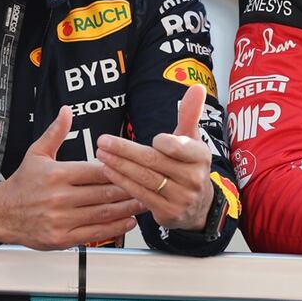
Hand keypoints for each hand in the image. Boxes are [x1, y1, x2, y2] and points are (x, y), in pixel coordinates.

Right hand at [0, 105, 144, 249]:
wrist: (1, 214)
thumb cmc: (22, 183)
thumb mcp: (36, 153)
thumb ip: (55, 133)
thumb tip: (66, 110)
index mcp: (57, 175)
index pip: (96, 171)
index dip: (118, 169)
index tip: (134, 166)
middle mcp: (60, 198)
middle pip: (103, 192)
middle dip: (129, 189)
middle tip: (148, 184)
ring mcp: (61, 220)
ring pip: (102, 213)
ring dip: (127, 208)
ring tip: (145, 202)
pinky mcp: (62, 238)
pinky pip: (94, 234)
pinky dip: (114, 229)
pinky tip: (128, 222)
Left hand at [96, 84, 214, 231]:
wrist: (199, 206)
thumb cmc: (189, 166)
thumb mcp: (192, 140)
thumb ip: (190, 114)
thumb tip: (196, 87)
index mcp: (200, 157)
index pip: (178, 147)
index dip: (162, 143)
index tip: (150, 138)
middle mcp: (194, 179)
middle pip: (154, 161)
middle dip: (125, 150)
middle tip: (103, 141)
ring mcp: (181, 198)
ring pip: (144, 178)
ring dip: (119, 166)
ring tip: (101, 154)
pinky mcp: (167, 213)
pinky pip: (140, 195)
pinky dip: (122, 182)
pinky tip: (109, 172)